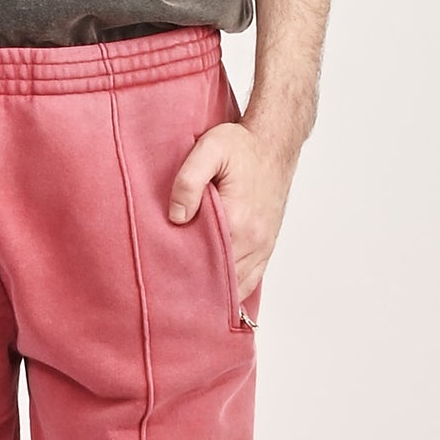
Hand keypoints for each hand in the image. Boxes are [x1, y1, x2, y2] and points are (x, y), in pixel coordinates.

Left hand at [169, 113, 296, 305]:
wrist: (275, 141)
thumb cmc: (242, 144)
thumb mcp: (209, 150)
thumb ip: (188, 182)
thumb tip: (176, 217)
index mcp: (237, 220)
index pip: (207, 263)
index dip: (185, 276)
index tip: (164, 284)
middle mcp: (253, 239)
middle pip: (222, 279)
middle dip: (197, 289)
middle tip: (169, 298)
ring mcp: (263, 244)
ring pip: (238, 284)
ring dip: (216, 292)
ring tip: (189, 298)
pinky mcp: (267, 243)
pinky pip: (253, 278)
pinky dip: (235, 289)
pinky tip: (217, 292)